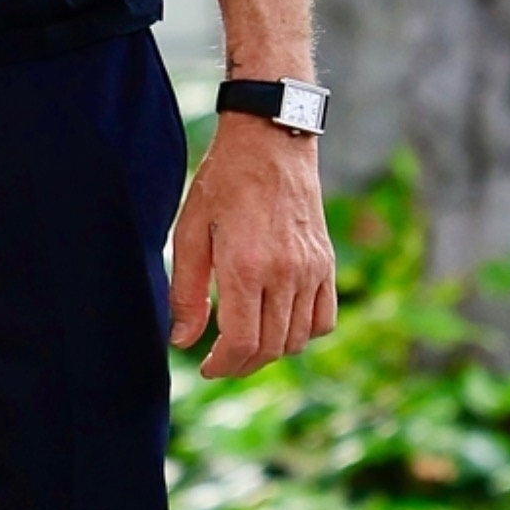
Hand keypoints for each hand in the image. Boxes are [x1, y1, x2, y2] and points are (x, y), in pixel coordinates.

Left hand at [168, 114, 336, 374]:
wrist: (271, 142)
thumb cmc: (222, 182)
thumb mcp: (190, 230)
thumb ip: (187, 291)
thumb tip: (183, 341)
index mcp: (246, 266)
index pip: (241, 342)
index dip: (222, 365)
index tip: (205, 368)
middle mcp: (285, 272)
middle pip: (270, 347)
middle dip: (241, 365)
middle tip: (219, 362)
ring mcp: (312, 269)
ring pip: (298, 339)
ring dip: (270, 352)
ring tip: (244, 344)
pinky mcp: (326, 263)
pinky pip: (324, 319)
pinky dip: (303, 334)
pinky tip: (278, 325)